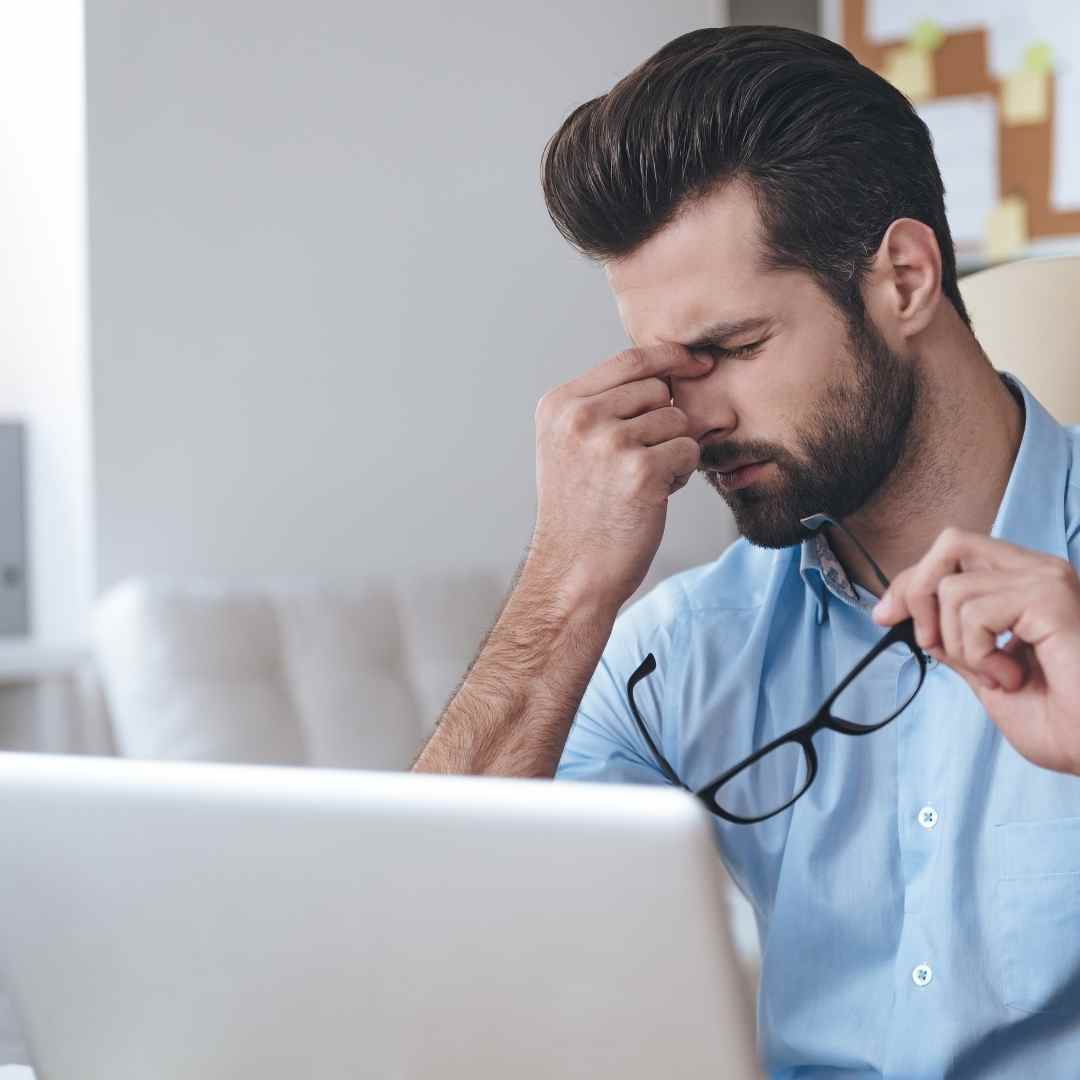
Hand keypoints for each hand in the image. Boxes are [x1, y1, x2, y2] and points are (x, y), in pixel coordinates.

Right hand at [527, 345, 714, 612]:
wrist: (572, 572)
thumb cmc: (580, 513)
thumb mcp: (570, 446)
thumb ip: (604, 405)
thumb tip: (670, 373)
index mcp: (559, 405)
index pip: (629, 359)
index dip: (671, 356)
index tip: (698, 362)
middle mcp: (580, 417)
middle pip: (657, 390)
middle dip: (664, 422)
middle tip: (642, 460)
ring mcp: (609, 442)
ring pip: (677, 421)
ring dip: (673, 451)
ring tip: (643, 482)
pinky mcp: (640, 471)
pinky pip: (687, 451)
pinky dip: (680, 474)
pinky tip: (654, 496)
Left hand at [871, 527, 1079, 775]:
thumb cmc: (1060, 722)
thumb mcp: (983, 671)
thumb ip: (952, 637)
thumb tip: (903, 611)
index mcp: (1026, 584)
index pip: (953, 553)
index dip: (911, 580)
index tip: (884, 615)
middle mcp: (1040, 571)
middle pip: (950, 544)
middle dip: (919, 593)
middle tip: (931, 644)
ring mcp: (1047, 580)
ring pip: (952, 589)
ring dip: (959, 646)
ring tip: (999, 675)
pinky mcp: (1049, 597)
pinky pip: (973, 613)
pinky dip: (979, 655)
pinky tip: (1013, 676)